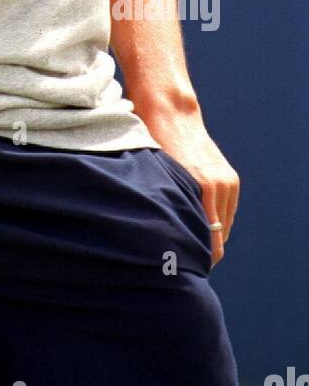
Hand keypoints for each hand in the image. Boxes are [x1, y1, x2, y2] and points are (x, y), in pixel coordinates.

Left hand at [144, 112, 239, 267]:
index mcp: (201, 188)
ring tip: (187, 244)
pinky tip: (197, 225)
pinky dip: (216, 221)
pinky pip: (227, 212)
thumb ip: (165, 210)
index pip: (208, 242)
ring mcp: (228, 182)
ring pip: (224, 227)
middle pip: (219, 239)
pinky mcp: (230, 179)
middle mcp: (219, 186)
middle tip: (181, 262)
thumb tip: (160, 244)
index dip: (195, 260)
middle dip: (202, 251)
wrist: (170, 114)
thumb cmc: (154, 147)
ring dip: (210, 237)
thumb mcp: (156, 181)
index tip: (181, 271)